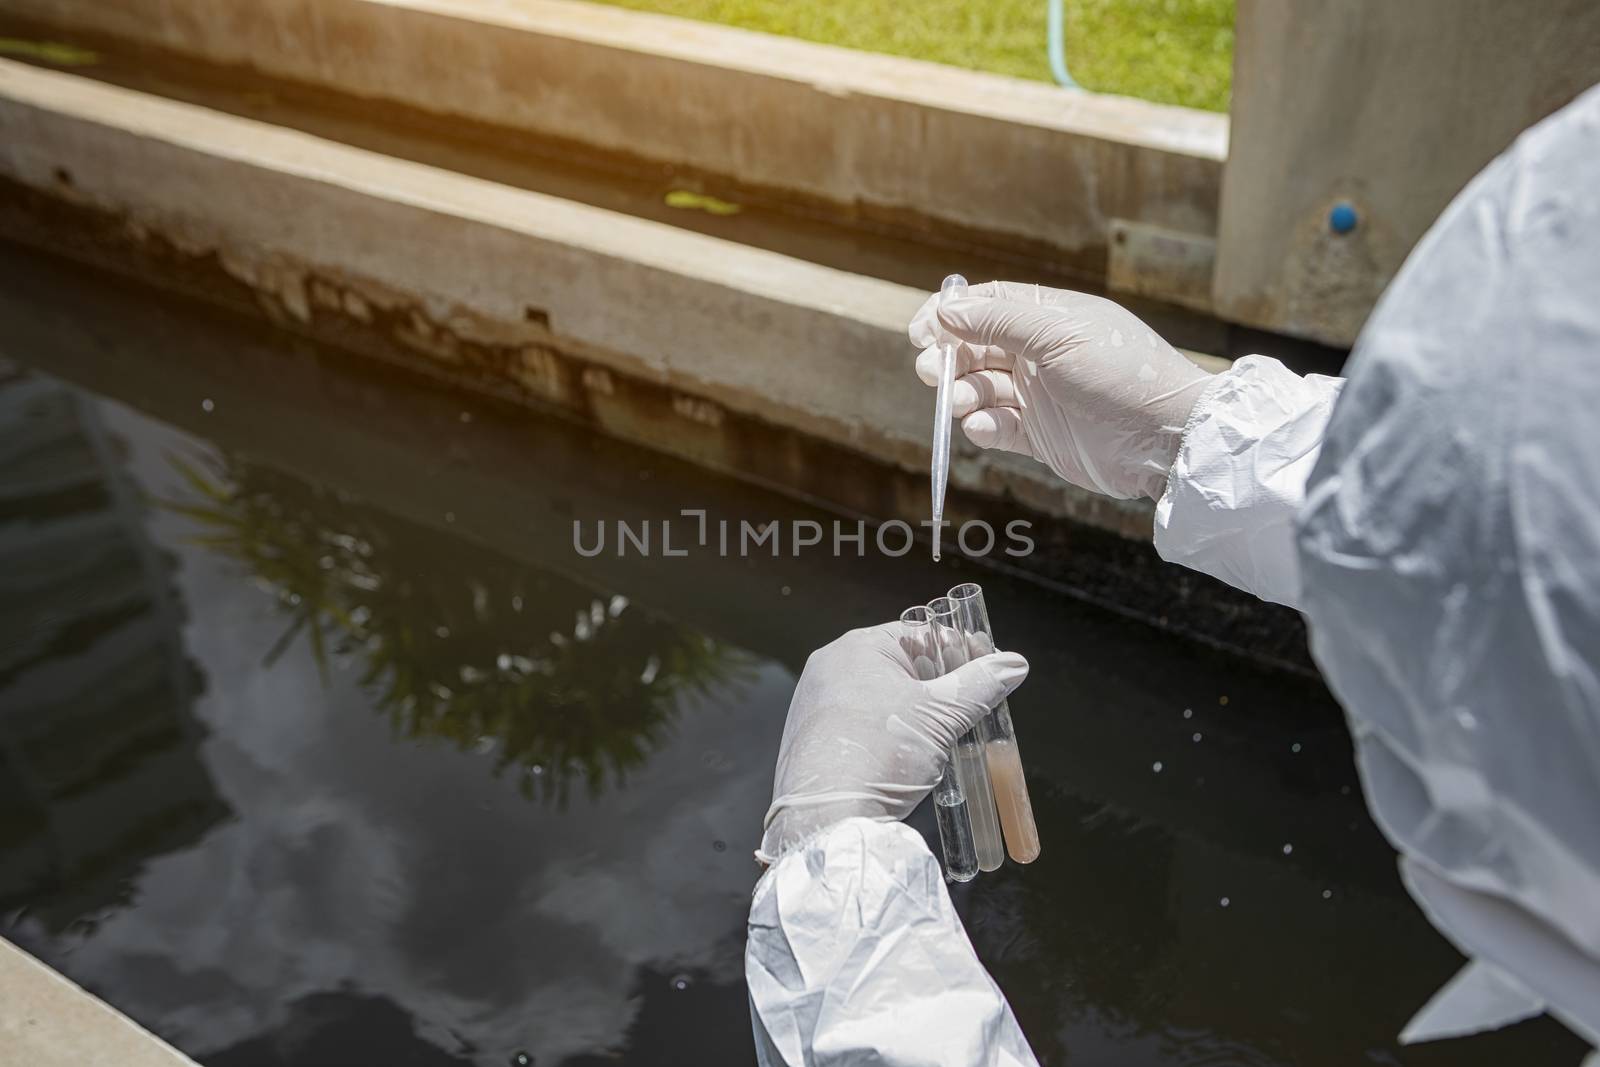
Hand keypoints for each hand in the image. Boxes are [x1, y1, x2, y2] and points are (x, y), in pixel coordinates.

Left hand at [757, 622, 1027, 863]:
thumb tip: (1013, 664)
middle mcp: (831, 667)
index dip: (959, 651)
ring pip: (882, 697)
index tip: (987, 670)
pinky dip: (888, 733)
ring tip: (943, 735)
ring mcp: (816, 702)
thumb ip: (980, 684)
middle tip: (970, 707)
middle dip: (939, 686)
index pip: (921, 635)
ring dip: (916, 712)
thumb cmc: (880, 754)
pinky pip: (861, 722)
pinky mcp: (812, 736)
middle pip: (901, 666)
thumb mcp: (942, 715)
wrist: (827, 816)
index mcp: (858, 647)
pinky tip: (907, 754)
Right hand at [909, 281, 1215, 500]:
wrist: (1165, 438)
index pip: (986, 305)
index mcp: (1050, 317)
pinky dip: (984, 427)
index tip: (920, 332)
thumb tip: (946, 310)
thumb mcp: (1057, 335)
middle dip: (948, 358)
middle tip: (930, 371)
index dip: (950, 315)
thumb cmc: (1120, 374)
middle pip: (976, 347)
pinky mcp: (1041, 436)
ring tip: (962, 403)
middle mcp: (1042, 353)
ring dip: (963, 393)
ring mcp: (1041, 395)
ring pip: (982, 388)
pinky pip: (999, 427)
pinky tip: (984, 427)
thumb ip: (998, 321)